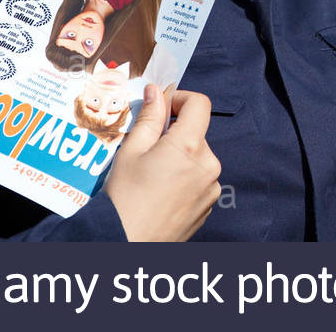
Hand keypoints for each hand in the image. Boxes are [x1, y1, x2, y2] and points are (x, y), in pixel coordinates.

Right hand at [102, 85, 220, 240]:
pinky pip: (200, 180)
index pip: (200, 104)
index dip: (180, 99)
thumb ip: (149, 118)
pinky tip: (161, 193)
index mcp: (190, 146)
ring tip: (152, 175)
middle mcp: (209, 164)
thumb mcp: (131, 151)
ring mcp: (211, 187)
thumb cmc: (124, 196)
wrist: (126, 244)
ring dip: (180, 157)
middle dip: (174, 134)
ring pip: (198, 158)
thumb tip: (156, 91)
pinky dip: (184, 178)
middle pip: (196, 134)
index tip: (162, 108)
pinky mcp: (209, 205)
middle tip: (147, 149)